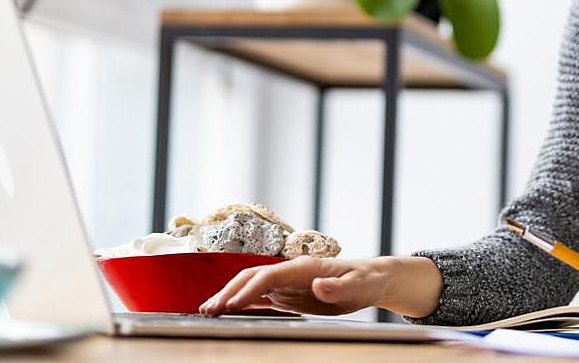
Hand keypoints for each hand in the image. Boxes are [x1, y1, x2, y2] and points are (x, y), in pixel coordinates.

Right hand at [199, 256, 390, 316]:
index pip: (269, 275)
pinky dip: (241, 302)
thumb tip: (318, 285)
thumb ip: (338, 287)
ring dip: (229, 296)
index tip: (232, 304)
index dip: (250, 290)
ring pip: (250, 285)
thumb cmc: (365, 281)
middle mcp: (291, 271)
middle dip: (228, 292)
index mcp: (304, 266)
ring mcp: (287, 281)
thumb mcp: (358, 287)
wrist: (371, 278)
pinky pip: (260, 296)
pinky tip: (228, 311)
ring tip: (208, 310)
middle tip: (208, 309)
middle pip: (252, 277)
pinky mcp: (288, 293)